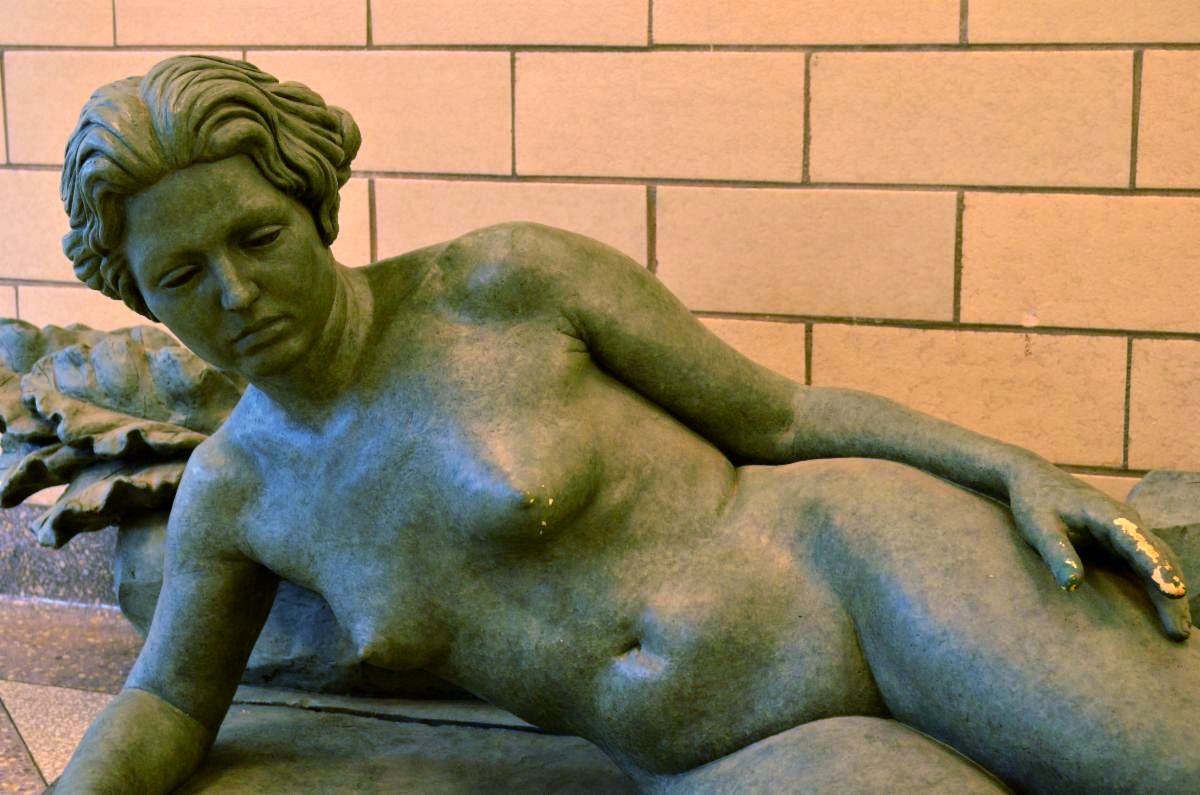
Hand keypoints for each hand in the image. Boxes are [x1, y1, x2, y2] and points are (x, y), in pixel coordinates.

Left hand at [1006, 459, 1189, 639]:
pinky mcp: (1124, 540)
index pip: (1137, 541)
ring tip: (1179, 630)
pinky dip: (1160, 585)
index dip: (1156, 566)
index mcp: (1105, 513)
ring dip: (1171, 593)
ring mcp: (1129, 530)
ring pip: (1160, 560)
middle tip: (1179, 630)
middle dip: (1171, 591)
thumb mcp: (1037, 527)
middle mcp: (1126, 520)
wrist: (1035, 479)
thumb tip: (1072, 584)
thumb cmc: (1035, 503)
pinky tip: (1167, 611)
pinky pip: (1149, 563)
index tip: (1174, 592)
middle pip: (1158, 555)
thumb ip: (1056, 552)